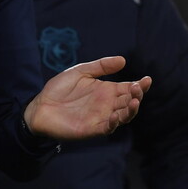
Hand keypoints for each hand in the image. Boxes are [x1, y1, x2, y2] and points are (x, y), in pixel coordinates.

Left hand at [23, 56, 151, 139]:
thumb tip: (123, 60)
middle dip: (137, 95)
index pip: (128, 88)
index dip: (140, 85)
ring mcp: (101, 117)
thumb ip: (100, 66)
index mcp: (106, 90)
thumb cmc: (59, 89)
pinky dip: (114, 123)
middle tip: (138, 88)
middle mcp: (107, 104)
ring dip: (131, 110)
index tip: (147, 79)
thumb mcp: (80, 71)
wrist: (40, 106)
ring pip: (123, 116)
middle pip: (129, 101)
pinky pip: (108, 128)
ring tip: (134, 101)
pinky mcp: (92, 129)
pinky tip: (116, 116)